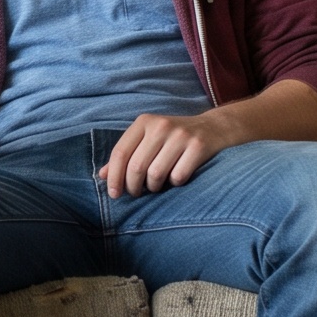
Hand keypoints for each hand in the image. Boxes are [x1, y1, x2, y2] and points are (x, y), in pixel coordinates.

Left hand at [100, 110, 246, 198]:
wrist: (214, 128)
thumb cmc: (173, 139)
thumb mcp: (148, 140)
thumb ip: (126, 156)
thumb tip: (102, 175)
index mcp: (144, 122)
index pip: (120, 153)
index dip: (114, 177)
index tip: (114, 194)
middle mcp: (161, 126)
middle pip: (137, 167)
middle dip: (133, 187)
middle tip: (136, 193)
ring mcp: (181, 136)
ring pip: (156, 175)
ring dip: (154, 187)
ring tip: (156, 186)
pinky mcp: (199, 147)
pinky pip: (178, 177)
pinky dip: (174, 184)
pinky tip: (176, 178)